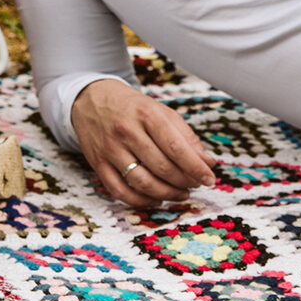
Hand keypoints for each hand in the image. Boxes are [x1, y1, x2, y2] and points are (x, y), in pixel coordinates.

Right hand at [70, 78, 215, 206]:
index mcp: (146, 114)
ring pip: (142, 182)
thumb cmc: (132, 107)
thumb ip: (185, 136)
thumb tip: (208, 163)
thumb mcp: (160, 111)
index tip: (209, 179)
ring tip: (181, 194)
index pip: (176, 147)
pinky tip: (156, 200)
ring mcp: (110, 148)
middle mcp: (126, 131)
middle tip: (195, 185)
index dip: (196, 167)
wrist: (90, 99)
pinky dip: (140, 201)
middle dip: (184, 181)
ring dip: (166, 194)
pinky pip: (120, 191)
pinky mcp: (97, 163)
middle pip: (162, 167)